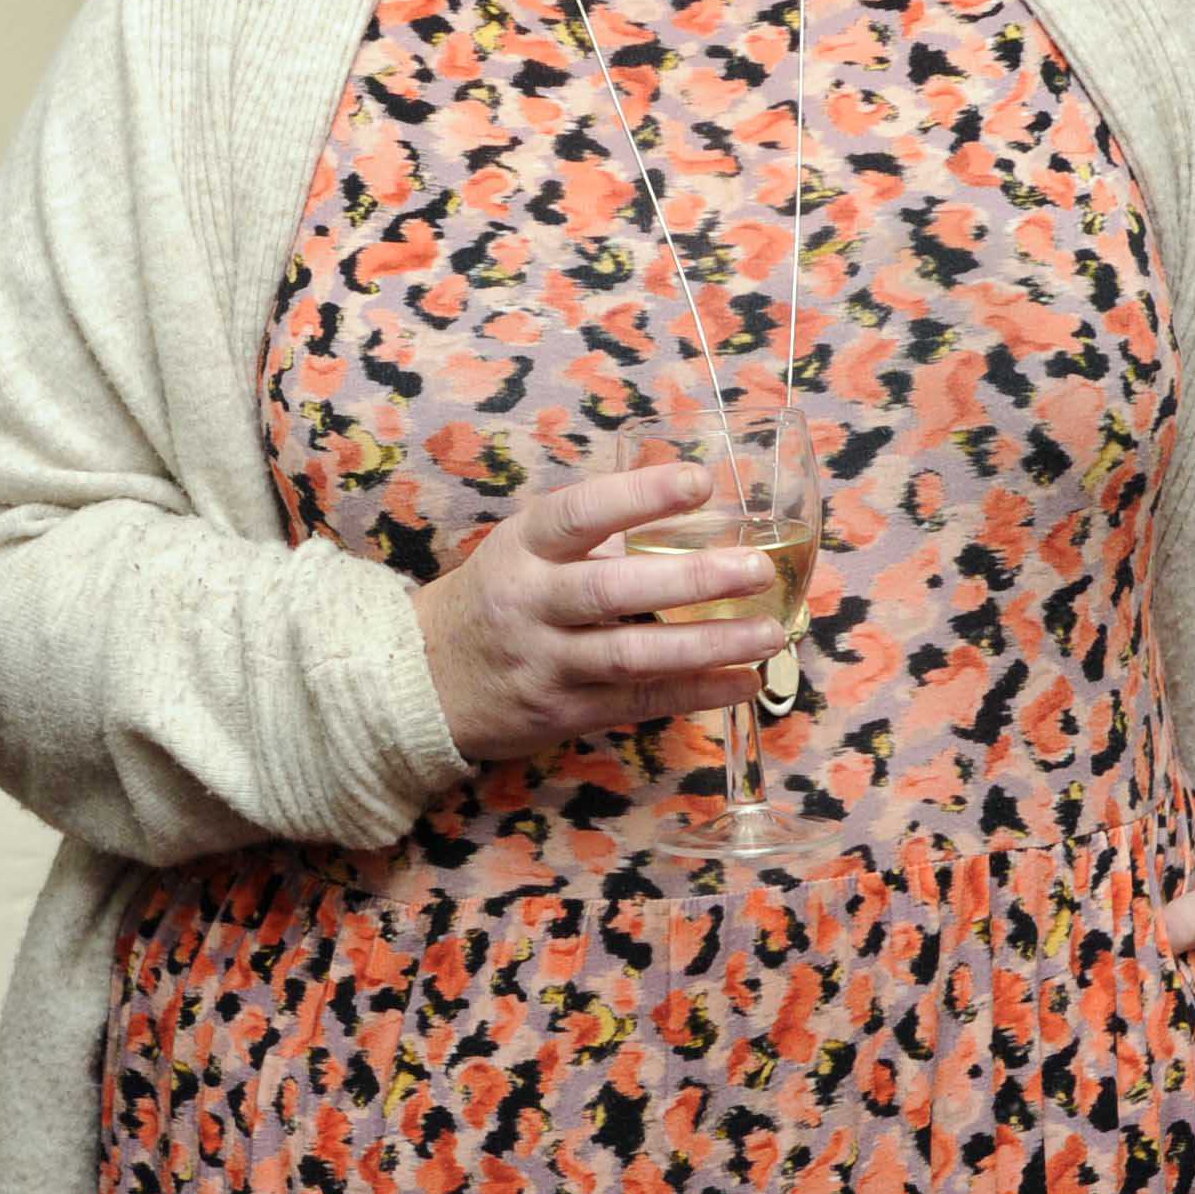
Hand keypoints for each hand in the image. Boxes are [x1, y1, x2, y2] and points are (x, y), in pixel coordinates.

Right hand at [410, 461, 789, 765]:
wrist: (425, 681)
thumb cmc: (495, 600)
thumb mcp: (522, 553)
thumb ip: (593, 537)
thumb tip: (690, 511)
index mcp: (521, 548)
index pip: (579, 513)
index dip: (639, 496)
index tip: (701, 480)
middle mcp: (529, 603)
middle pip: (612, 590)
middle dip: (690, 579)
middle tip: (757, 569)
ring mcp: (545, 663)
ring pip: (631, 655)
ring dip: (707, 644)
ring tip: (769, 632)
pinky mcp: (563, 713)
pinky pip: (638, 703)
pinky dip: (695, 692)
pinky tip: (744, 680)